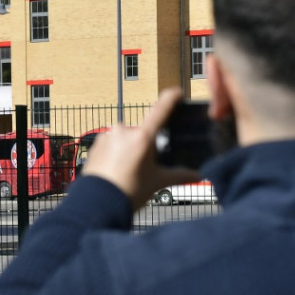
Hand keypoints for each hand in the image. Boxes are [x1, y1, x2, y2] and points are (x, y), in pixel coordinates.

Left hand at [82, 88, 200, 210]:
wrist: (97, 202)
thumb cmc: (129, 191)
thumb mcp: (157, 182)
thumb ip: (179, 175)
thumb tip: (198, 175)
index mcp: (142, 136)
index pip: (160, 110)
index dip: (170, 99)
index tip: (176, 92)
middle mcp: (123, 131)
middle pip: (142, 132)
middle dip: (146, 145)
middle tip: (146, 166)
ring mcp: (107, 136)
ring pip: (126, 139)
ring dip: (130, 150)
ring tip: (129, 173)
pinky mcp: (95, 144)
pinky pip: (111, 145)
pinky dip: (116, 154)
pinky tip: (117, 170)